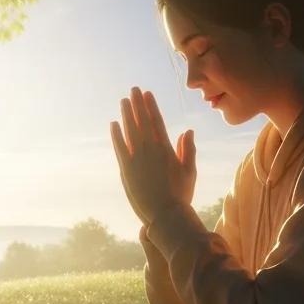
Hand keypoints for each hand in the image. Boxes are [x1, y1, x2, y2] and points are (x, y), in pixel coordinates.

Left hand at [110, 86, 195, 226]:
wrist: (164, 214)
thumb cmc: (180, 195)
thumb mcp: (190, 171)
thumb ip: (188, 150)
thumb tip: (188, 131)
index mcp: (166, 149)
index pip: (157, 121)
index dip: (151, 106)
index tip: (147, 94)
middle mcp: (150, 150)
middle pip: (142, 121)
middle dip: (138, 104)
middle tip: (134, 90)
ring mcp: (137, 158)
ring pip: (130, 131)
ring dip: (126, 114)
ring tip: (124, 101)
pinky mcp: (126, 169)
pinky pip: (119, 147)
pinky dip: (116, 134)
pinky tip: (114, 124)